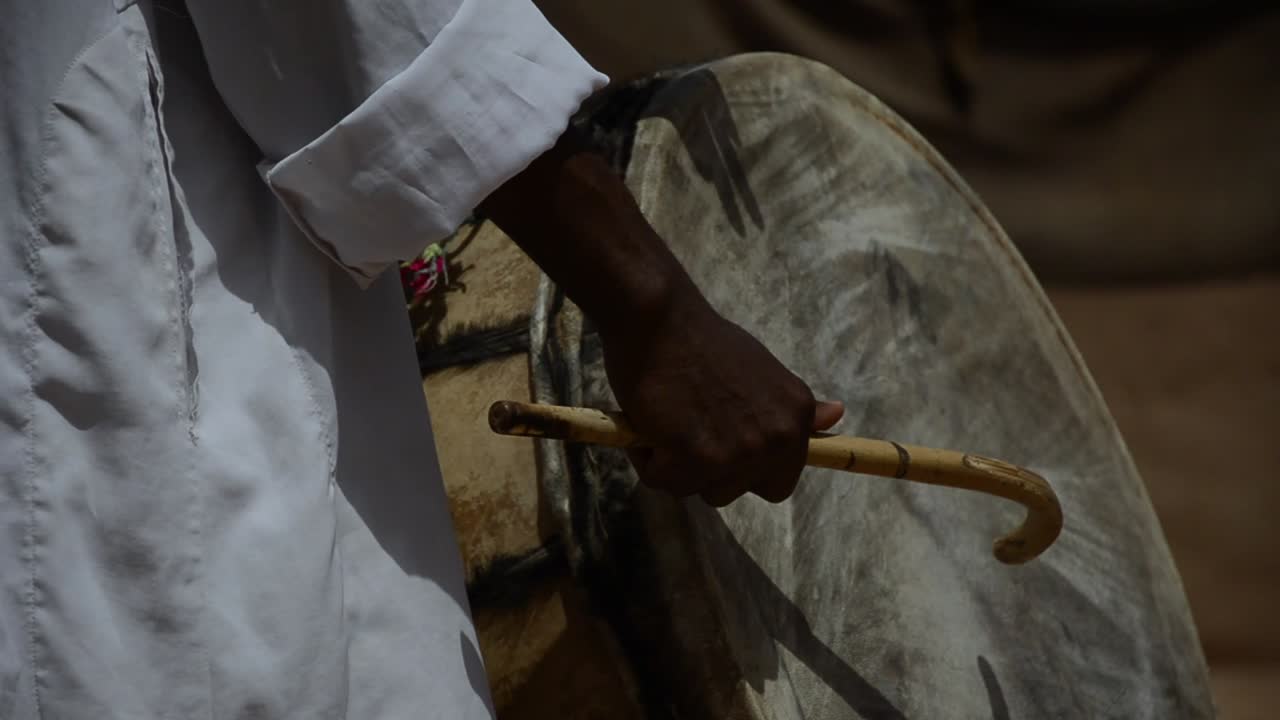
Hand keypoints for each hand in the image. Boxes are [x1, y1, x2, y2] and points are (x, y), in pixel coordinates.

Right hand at [599, 286, 843, 505]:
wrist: (660, 320)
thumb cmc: (704, 342)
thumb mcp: (763, 370)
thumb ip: (787, 407)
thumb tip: (836, 415)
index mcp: (795, 417)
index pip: (779, 482)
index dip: (746, 471)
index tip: (724, 447)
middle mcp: (777, 439)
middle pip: (734, 492)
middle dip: (707, 471)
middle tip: (689, 428)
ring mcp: (738, 452)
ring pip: (698, 490)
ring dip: (676, 466)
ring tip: (668, 424)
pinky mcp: (695, 458)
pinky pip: (661, 481)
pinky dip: (647, 460)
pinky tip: (650, 423)